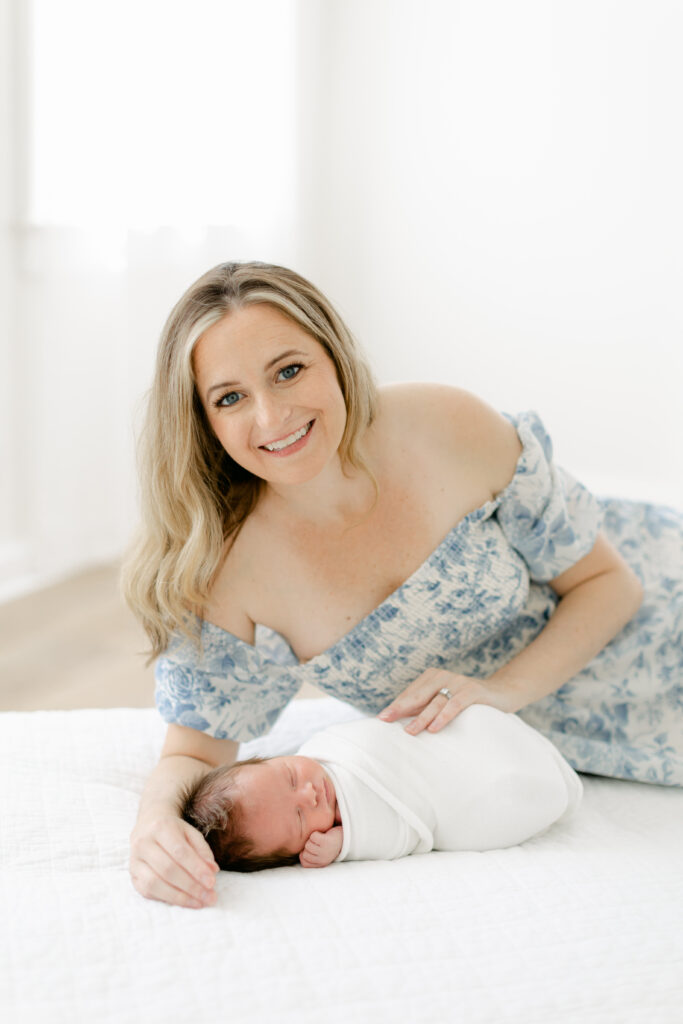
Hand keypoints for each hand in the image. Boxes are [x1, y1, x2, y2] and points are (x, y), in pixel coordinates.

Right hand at [129, 810, 219, 908]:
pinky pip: (147, 892)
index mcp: (160, 827)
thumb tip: (212, 871)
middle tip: (209, 897)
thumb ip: (202, 851)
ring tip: (200, 902)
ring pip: (155, 883)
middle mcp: (143, 843)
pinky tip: (184, 901)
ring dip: (180, 897)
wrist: (148, 825)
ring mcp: (134, 861)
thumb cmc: (174, 831)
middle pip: (167, 869)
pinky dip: (167, 899)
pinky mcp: (133, 876)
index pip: (180, 852)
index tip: (212, 882)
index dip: (196, 869)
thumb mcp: (191, 833)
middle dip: (191, 886)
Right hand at [299, 826, 343, 868]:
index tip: (313, 850)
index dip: (305, 854)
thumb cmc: (328, 844)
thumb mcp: (320, 855)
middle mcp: (322, 860)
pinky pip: (313, 837)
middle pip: (304, 853)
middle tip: (318, 844)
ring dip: (312, 839)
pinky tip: (323, 835)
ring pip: (307, 844)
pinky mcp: (325, 842)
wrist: (344, 836)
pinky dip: (316, 833)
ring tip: (321, 839)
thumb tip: (298, 855)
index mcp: (320, 865)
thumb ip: (310, 857)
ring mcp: (324, 851)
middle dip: (309, 846)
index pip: (304, 863)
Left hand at [378, 667, 512, 734]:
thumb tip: (399, 720)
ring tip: (409, 731)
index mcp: (432, 677)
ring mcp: (458, 682)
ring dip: (421, 717)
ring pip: (435, 701)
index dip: (396, 705)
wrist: (502, 692)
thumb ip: (425, 706)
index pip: (410, 693)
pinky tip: (434, 728)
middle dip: (400, 708)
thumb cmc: (467, 701)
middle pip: (418, 695)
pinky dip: (444, 716)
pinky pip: (455, 704)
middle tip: (385, 720)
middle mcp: (442, 676)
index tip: (381, 718)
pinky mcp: (472, 691)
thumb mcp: (443, 701)